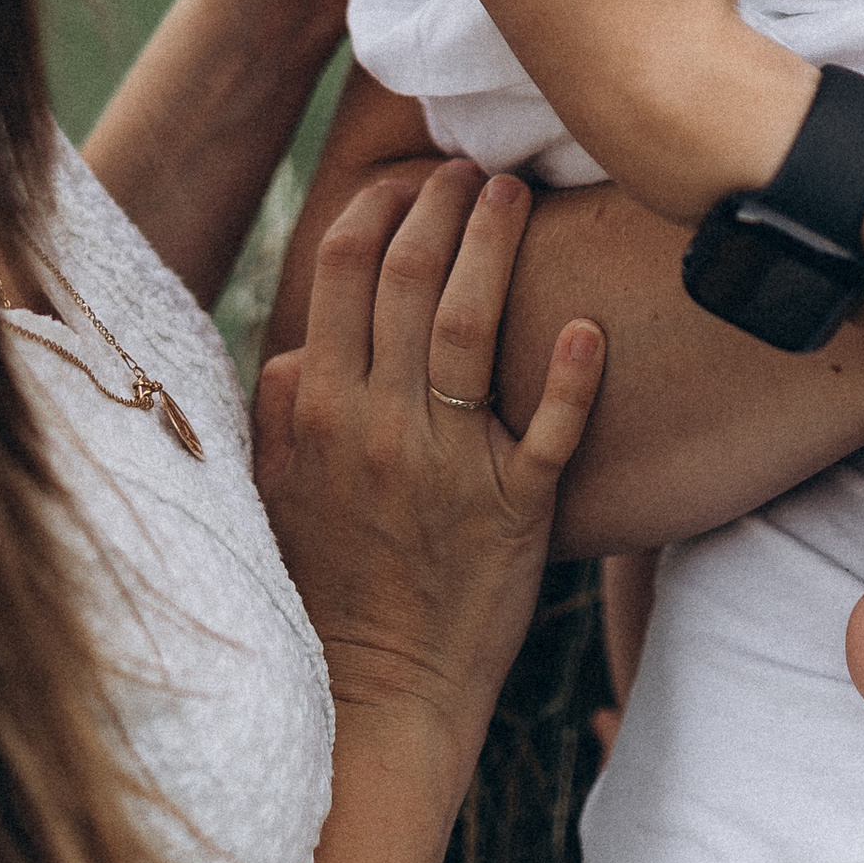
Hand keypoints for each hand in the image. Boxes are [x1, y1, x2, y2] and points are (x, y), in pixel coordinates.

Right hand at [254, 162, 605, 749]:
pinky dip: (572, 373)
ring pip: (473, 324)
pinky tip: (587, 326)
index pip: (344, 273)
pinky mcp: (516, 507)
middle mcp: (380, 424)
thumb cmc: (326, 590)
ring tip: (515, 196)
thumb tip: (298, 349)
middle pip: (412, 276)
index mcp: (319, 410)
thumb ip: (281, 414)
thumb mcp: (276, 496)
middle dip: (442, 205)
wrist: (376, 694)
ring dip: (495, 246)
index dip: (379, 209)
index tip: (406, 180)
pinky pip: (550, 429)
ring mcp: (450, 463)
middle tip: (472, 167)